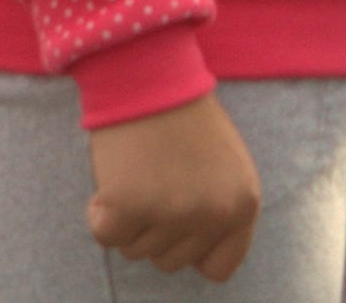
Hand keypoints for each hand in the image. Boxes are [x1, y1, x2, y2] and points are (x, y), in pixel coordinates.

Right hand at [87, 94, 260, 280]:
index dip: (193, 247)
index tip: (182, 219)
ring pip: (135, 251)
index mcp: (243, 204)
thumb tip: (205, 264)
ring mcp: (172, 212)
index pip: (218, 268)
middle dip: (157, 229)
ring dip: (131, 219)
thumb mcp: (227, 168)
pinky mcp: (129, 206)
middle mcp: (213, 213)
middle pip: (170, 262)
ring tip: (142, 171)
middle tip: (159, 179)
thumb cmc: (185, 122)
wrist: (151, 77)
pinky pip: (106, 237)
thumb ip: (221, 213)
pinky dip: (102, 213)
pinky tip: (117, 175)